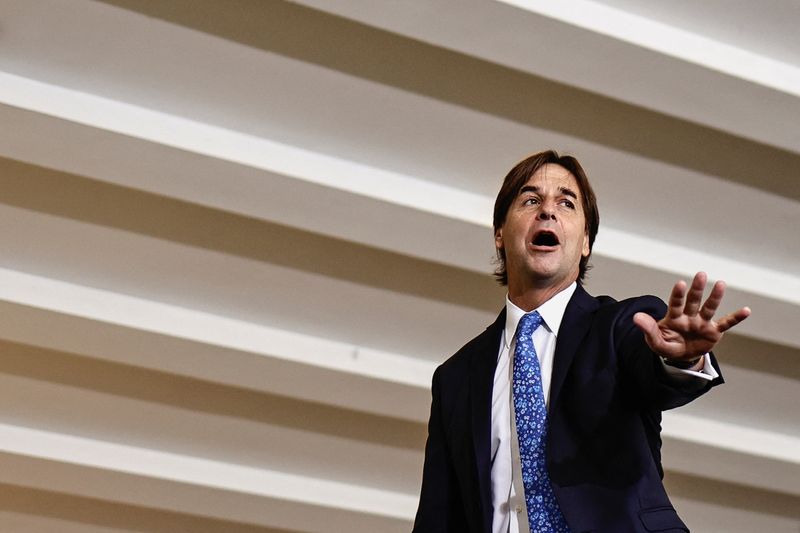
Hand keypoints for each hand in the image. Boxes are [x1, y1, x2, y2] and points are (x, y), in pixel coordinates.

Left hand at [633, 272, 750, 363]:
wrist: (680, 356)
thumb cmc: (666, 344)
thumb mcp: (655, 341)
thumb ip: (648, 329)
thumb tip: (636, 317)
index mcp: (674, 317)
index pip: (675, 303)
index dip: (678, 294)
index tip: (681, 284)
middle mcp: (689, 316)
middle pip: (693, 301)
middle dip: (697, 289)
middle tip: (701, 274)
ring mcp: (702, 323)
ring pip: (709, 308)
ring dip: (715, 297)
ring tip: (720, 284)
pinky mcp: (713, 331)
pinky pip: (726, 324)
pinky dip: (735, 318)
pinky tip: (746, 310)